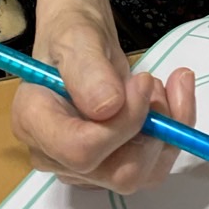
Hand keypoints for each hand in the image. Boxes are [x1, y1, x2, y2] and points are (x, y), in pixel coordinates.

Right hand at [12, 7, 195, 192]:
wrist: (82, 43)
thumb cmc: (72, 35)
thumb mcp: (77, 37)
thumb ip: (88, 71)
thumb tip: (107, 107)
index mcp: (35, 123)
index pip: (81, 150)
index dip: (121, 124)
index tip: (142, 82)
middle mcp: (57, 156)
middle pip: (117, 173)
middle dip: (151, 130)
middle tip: (153, 82)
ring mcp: (86, 167)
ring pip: (143, 173)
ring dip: (166, 130)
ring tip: (158, 85)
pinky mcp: (113, 165)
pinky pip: (154, 164)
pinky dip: (174, 131)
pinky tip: (173, 96)